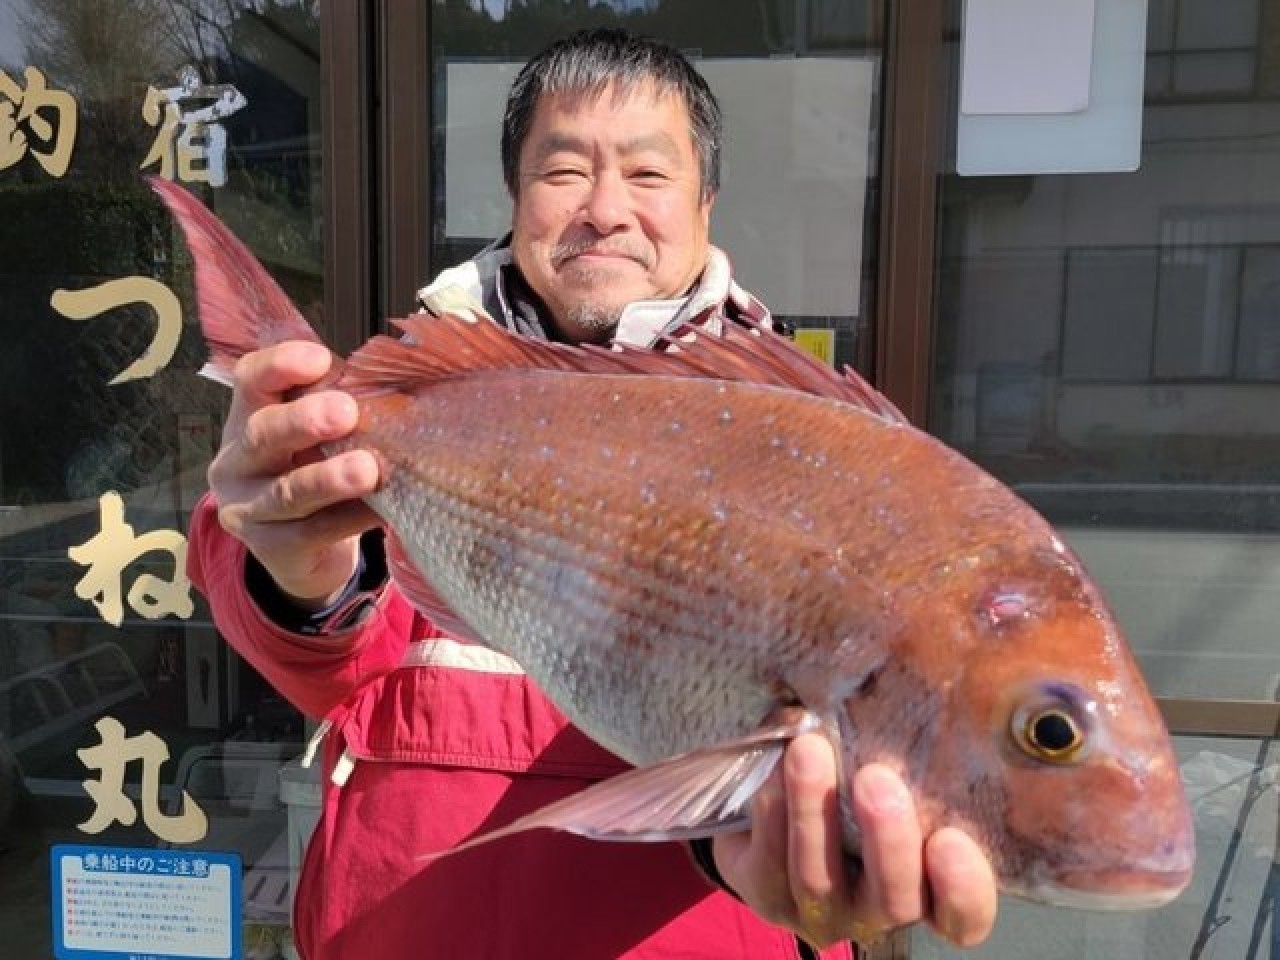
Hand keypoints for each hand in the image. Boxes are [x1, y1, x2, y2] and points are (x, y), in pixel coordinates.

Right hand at [208, 341, 381, 607]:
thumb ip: (338, 401)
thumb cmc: (315, 468)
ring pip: (287, 492)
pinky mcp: (273, 550)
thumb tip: (395, 371)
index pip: (250, 380)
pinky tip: (382, 510)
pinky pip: (314, 532)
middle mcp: (238, 462)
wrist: (303, 549)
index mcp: (248, 416)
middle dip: (303, 421)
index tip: (320, 359)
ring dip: (328, 478)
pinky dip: (351, 518)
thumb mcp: (317, 432)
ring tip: (367, 469)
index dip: (279, 366)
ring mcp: (248, 510)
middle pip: (262, 435)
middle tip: (346, 411)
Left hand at [713, 734, 996, 949]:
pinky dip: (771, 814)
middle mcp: (878, 907)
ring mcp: (822, 909)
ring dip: (814, 813)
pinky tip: (771, 768)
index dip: (963, 890)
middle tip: (877, 779)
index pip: (963, 916)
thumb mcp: (885, 756)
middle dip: (887, 842)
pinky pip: (767, 866)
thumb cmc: (855, 768)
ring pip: (820, 879)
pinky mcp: (768, 898)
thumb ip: (907, 739)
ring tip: (808, 750)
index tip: (953, 840)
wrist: (776, 796)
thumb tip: (920, 653)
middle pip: (895, 900)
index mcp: (926, 883)